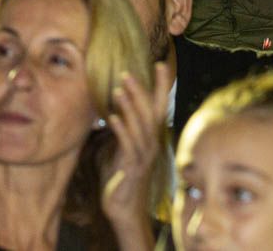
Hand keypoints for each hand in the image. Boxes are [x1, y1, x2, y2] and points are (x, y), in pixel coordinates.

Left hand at [101, 63, 171, 248]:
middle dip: (139, 91)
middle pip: (149, 112)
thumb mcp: (121, 147)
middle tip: (127, 73)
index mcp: (150, 136)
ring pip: (139, 126)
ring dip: (129, 107)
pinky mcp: (131, 168)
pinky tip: (111, 117)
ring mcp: (143, 156)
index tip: (160, 64)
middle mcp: (151, 143)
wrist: (123, 208)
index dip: (161, 86)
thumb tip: (113, 108)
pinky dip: (120, 129)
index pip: (158, 106)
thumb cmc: (120, 176)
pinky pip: (127, 145)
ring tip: (119, 90)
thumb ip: (121, 129)